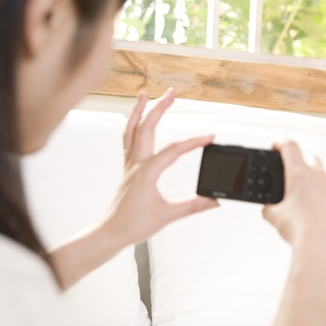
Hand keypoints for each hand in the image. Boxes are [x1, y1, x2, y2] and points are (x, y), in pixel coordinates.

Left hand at [105, 89, 218, 245]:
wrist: (111, 232)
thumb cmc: (134, 225)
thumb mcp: (168, 216)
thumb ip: (193, 206)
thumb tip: (214, 201)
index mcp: (146, 173)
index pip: (173, 150)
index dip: (194, 142)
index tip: (210, 137)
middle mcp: (136, 164)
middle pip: (147, 127)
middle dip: (160, 107)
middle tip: (172, 93)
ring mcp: (129, 165)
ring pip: (131, 130)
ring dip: (139, 110)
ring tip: (146, 95)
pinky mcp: (127, 169)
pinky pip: (127, 140)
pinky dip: (132, 126)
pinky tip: (136, 120)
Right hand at [262, 140, 325, 253]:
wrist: (320, 247)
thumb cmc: (300, 231)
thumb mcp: (273, 217)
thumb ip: (269, 207)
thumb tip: (269, 208)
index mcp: (299, 175)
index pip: (290, 148)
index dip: (281, 143)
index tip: (277, 144)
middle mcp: (318, 178)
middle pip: (308, 157)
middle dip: (298, 160)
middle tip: (289, 168)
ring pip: (321, 175)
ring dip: (310, 178)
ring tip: (300, 193)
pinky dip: (320, 194)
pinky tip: (312, 208)